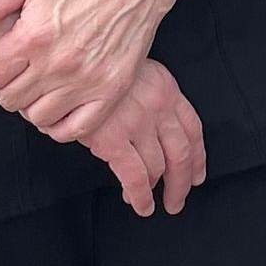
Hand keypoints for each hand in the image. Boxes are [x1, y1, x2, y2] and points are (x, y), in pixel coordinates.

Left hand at [0, 0, 187, 139]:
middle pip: (9, 100)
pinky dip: (61, 125)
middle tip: (25, 71)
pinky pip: (74, 130)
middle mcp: (57, 63)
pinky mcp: (110, 92)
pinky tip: (61, 106)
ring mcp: (85, 81)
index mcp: (33, 35)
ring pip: (38, 117)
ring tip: (43, 86)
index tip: (6, 58)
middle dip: (10, 86)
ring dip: (34, 105)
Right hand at [84, 62, 207, 217]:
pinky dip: (141, 196)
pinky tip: (140, 204)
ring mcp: (137, 123)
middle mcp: (157, 105)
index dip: (197, 157)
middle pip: (181, 152)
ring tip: (152, 203)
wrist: (68, 60)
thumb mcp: (131, 71)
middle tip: (177, 199)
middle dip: (182, 182)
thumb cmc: (94, 66)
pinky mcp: (113, 139)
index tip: (197, 174)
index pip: (192, 128)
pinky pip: (135, 177)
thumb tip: (152, 130)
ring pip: (159, 167)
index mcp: (165, 87)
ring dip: (158, 190)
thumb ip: (146, 95)